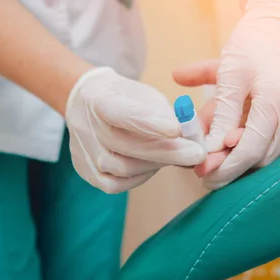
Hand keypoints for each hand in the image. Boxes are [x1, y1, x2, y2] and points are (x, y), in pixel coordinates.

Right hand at [65, 67, 206, 193]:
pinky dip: (138, 178)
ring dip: (155, 164)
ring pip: (122, 168)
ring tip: (176, 156)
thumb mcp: (145, 94)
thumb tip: (188, 136)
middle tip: (197, 154)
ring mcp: (82, 151)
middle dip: (167, 151)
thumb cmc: (124, 98)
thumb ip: (165, 112)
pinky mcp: (84, 170)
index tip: (177, 129)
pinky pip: (114, 185)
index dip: (149, 122)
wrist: (85, 104)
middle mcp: (85, 126)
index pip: (122, 112)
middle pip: (125, 145)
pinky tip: (152, 167)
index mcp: (99, 98)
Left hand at [178, 0, 279, 188]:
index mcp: (277, 99)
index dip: (226, 168)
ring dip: (249, 158)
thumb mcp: (228, 74)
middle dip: (234, 167)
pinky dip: (266, 147)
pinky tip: (244, 141)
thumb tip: (206, 149)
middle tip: (207, 168)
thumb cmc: (253, 44)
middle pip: (265, 157)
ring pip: (277, 153)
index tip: (205, 177)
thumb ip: (219, 114)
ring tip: (221, 152)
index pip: (251, 149)